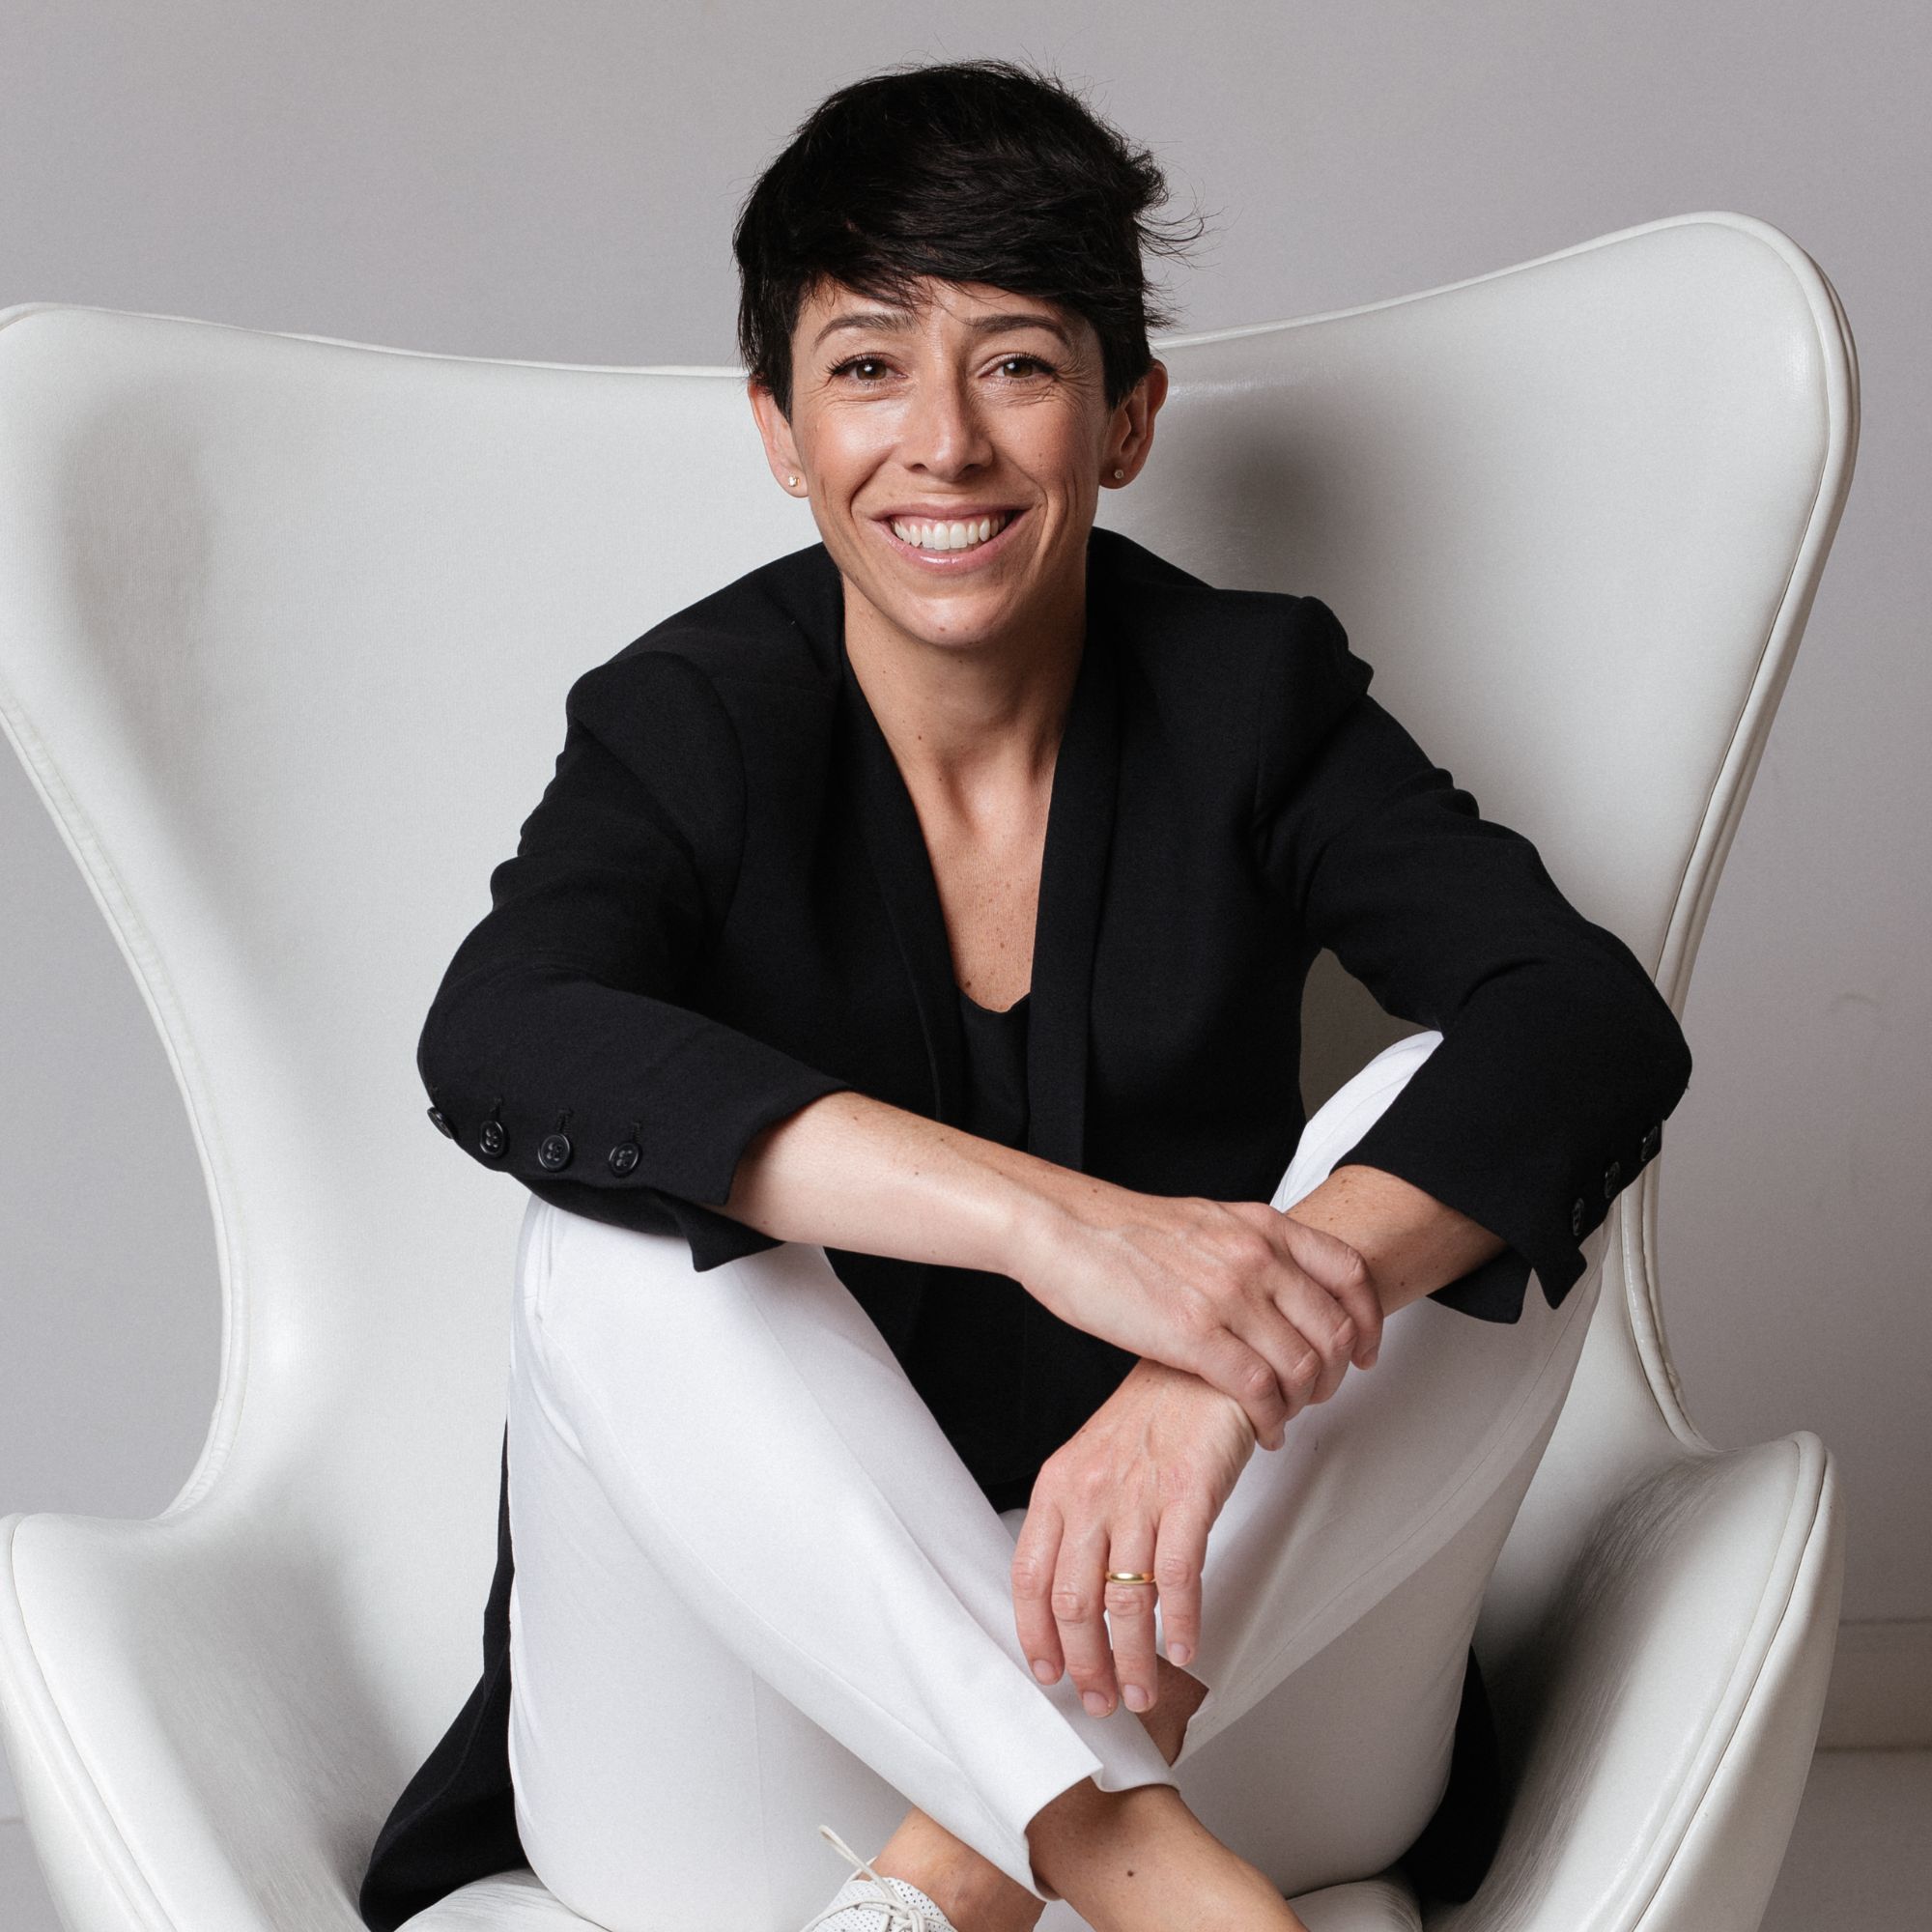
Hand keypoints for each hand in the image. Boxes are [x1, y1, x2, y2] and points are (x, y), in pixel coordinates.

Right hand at [1010, 1182, 1381, 1449]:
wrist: (1065, 1229)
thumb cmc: (1119, 1231)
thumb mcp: (1205, 1220)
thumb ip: (1247, 1246)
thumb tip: (1272, 1278)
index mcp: (1261, 1226)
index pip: (1350, 1272)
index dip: (1369, 1319)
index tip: (1365, 1348)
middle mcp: (1256, 1258)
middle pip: (1336, 1329)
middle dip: (1337, 1373)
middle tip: (1320, 1394)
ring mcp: (1229, 1296)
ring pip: (1304, 1366)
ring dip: (1304, 1403)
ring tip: (1286, 1416)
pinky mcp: (1195, 1336)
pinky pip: (1260, 1390)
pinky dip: (1272, 1420)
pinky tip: (1263, 1429)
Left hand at [1012, 1357, 1254, 1719]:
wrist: (1202, 1366)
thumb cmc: (1153, 1417)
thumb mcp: (1095, 1462)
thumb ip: (1079, 1522)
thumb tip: (1074, 1598)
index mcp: (1059, 1486)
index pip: (1030, 1576)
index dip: (1036, 1635)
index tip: (1048, 1673)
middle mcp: (1091, 1494)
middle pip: (1074, 1602)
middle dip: (1085, 1664)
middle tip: (1099, 1701)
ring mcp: (1140, 1495)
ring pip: (1125, 1600)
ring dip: (1132, 1660)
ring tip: (1141, 1692)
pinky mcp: (1190, 1494)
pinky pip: (1180, 1575)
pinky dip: (1182, 1623)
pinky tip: (1185, 1649)